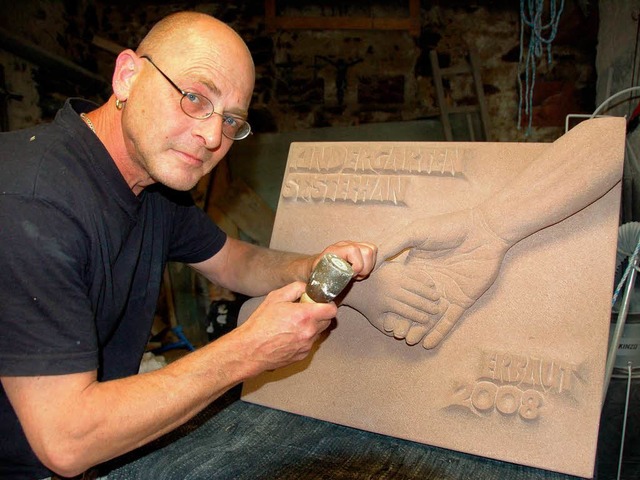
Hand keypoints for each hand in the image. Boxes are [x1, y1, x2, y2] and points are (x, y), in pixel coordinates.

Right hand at [231, 281, 336, 371]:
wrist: (250, 349)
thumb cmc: (261, 323)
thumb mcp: (275, 297)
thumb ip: (296, 288)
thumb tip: (307, 288)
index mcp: (305, 315)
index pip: (332, 309)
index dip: (327, 304)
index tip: (320, 302)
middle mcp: (309, 331)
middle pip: (327, 321)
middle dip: (320, 314)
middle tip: (306, 311)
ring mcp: (307, 345)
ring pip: (318, 332)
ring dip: (312, 327)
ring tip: (295, 324)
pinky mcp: (302, 355)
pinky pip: (309, 343)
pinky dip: (304, 338)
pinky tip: (290, 335)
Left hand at [315, 241, 376, 279]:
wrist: (315, 266)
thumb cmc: (317, 275)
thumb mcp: (318, 279)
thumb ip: (324, 285)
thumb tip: (328, 300)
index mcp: (334, 251)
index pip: (353, 250)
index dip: (357, 265)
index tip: (352, 276)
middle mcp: (345, 245)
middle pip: (367, 251)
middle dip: (365, 268)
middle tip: (356, 277)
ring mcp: (353, 244)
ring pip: (371, 250)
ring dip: (368, 265)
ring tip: (358, 274)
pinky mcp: (359, 247)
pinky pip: (372, 251)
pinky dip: (370, 263)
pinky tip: (361, 270)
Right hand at [348, 209, 510, 348]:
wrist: (482, 231)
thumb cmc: (447, 227)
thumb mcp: (415, 232)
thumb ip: (393, 244)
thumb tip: (371, 258)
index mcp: (418, 269)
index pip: (402, 291)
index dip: (393, 302)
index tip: (382, 314)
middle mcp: (431, 284)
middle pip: (415, 306)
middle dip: (405, 320)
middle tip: (395, 333)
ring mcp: (446, 293)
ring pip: (430, 317)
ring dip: (420, 329)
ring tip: (409, 340)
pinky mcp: (462, 300)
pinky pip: (449, 320)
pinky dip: (439, 332)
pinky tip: (428, 343)